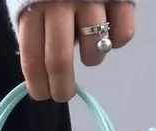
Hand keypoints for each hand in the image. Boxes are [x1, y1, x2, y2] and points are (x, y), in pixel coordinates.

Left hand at [18, 1, 134, 101]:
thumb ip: (34, 26)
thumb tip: (39, 69)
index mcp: (34, 6)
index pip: (32, 56)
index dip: (37, 84)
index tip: (43, 95)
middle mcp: (60, 3)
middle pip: (58, 61)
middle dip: (62, 87)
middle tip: (64, 94)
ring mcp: (92, 0)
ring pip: (94, 50)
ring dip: (92, 59)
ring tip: (89, 50)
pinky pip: (123, 35)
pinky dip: (117, 42)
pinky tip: (110, 34)